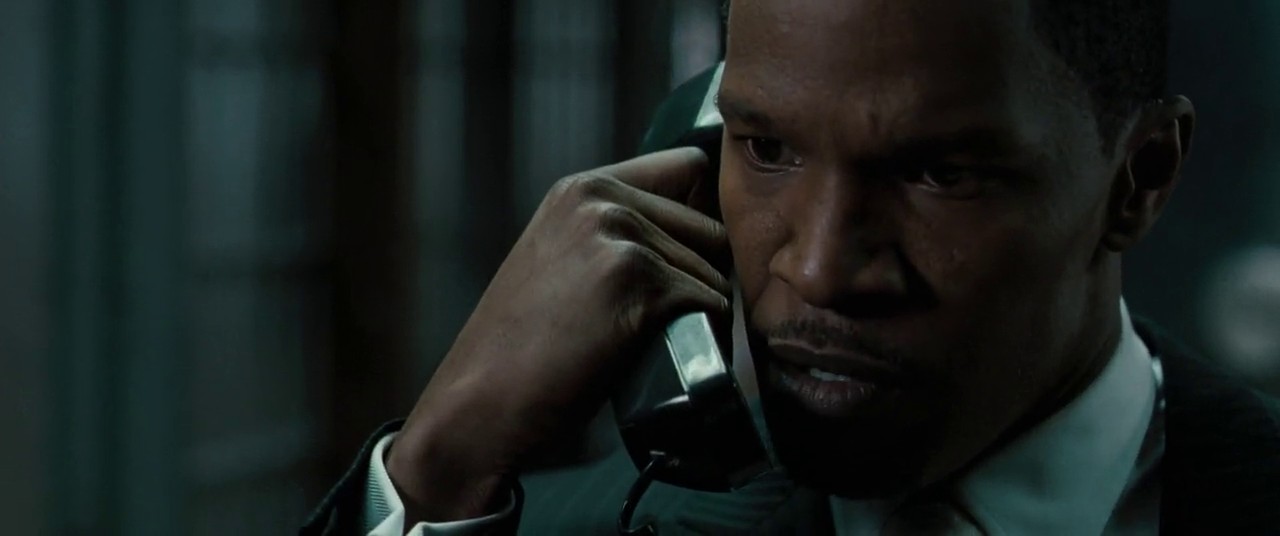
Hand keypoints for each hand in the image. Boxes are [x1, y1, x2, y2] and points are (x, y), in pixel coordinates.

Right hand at [386, 147, 729, 522]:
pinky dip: (707, 336)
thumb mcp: (561, 259)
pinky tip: (673, 354)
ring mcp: (622, 237)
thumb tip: (702, 234)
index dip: (701, 218)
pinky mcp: (641, 283)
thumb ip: (616, 232)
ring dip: (706, 312)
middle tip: (676, 321)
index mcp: (583, 187)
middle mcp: (603, 198)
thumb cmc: (524, 349)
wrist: (481, 403)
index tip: (685, 264)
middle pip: (712, 226)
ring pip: (717, 271)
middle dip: (707, 274)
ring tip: (665, 343)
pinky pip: (713, 304)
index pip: (689, 167)